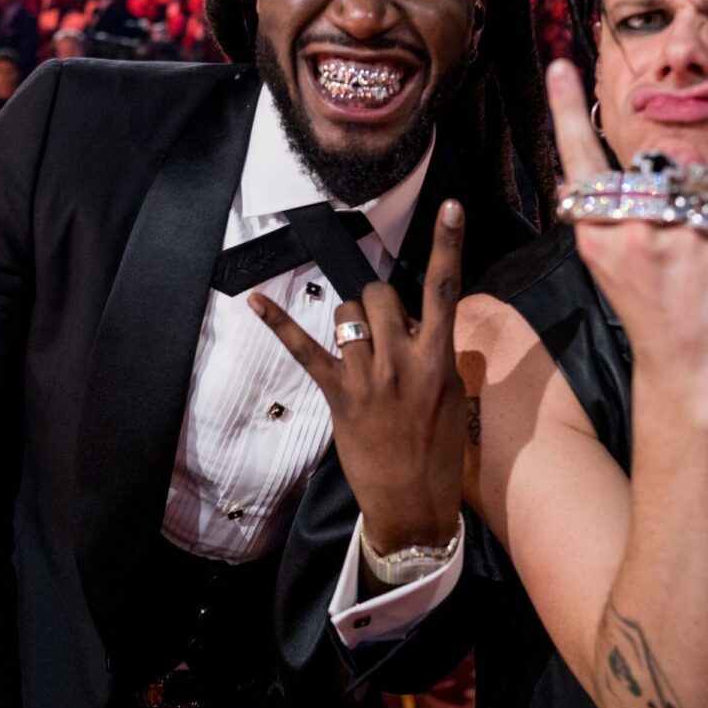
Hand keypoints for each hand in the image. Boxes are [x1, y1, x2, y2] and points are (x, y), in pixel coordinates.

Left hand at [251, 200, 465, 551]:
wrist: (414, 502)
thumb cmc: (439, 450)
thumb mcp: (452, 395)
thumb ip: (436, 352)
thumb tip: (419, 322)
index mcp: (439, 358)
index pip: (446, 288)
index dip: (449, 243)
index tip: (451, 206)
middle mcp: (403, 360)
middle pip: (380, 294)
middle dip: (378, 302)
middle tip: (384, 333)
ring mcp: (367, 376)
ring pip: (346, 313)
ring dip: (350, 322)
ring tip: (360, 350)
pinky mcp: (338, 394)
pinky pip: (304, 349)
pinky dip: (278, 323)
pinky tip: (255, 300)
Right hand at [547, 59, 707, 378]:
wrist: (689, 366)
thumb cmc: (647, 311)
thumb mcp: (606, 266)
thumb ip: (604, 215)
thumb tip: (615, 166)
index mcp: (599, 238)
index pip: (577, 163)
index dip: (567, 112)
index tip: (560, 66)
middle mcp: (639, 231)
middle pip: (650, 164)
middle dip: (664, 183)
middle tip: (673, 233)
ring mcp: (689, 233)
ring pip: (693, 170)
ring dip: (700, 192)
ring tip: (703, 242)